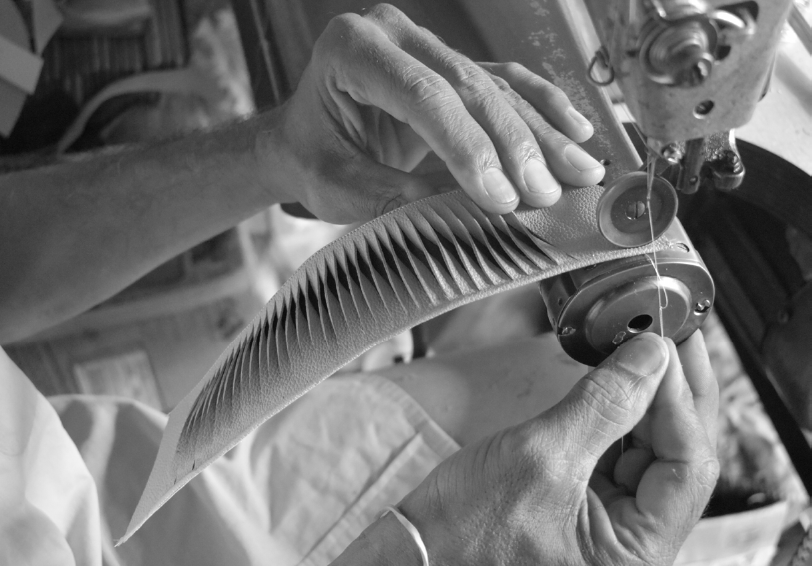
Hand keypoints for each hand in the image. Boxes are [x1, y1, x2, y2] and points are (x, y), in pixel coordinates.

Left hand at [258, 4, 604, 223]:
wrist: (303, 136)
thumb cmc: (311, 157)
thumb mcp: (333, 183)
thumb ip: (386, 193)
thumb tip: (455, 211)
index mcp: (352, 49)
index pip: (423, 96)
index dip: (467, 147)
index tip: (502, 198)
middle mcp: (393, 33)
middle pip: (468, 86)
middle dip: (514, 144)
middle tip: (550, 192)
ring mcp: (425, 42)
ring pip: (494, 84)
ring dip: (541, 131)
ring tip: (583, 171)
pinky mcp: (450, 62)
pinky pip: (504, 79)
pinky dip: (540, 107)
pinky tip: (576, 131)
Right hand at [398, 332, 718, 565]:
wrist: (408, 565)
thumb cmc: (457, 535)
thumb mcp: (539, 456)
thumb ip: (605, 403)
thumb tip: (651, 358)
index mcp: (632, 563)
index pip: (686, 469)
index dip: (679, 399)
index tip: (665, 346)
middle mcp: (631, 560)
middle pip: (675, 463)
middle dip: (671, 397)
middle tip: (668, 339)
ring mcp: (608, 543)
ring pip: (648, 461)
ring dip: (644, 406)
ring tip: (639, 354)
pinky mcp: (583, 523)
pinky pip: (616, 467)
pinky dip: (616, 425)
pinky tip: (612, 388)